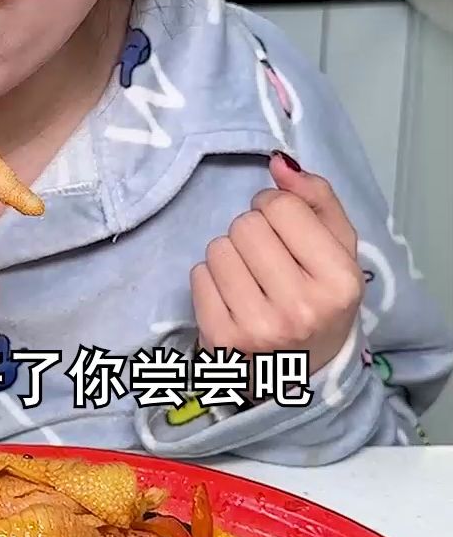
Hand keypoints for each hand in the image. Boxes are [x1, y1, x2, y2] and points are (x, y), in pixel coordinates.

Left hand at [191, 151, 363, 377]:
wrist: (299, 374)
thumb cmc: (319, 300)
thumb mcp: (338, 250)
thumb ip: (316, 199)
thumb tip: (278, 162)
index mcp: (339, 280)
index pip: (281, 207)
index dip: (275, 207)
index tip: (281, 227)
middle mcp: (301, 307)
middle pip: (246, 225)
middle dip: (252, 233)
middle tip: (266, 259)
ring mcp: (258, 327)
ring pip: (217, 248)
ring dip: (229, 255)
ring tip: (250, 279)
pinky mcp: (220, 340)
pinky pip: (197, 276)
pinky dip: (210, 280)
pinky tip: (231, 299)